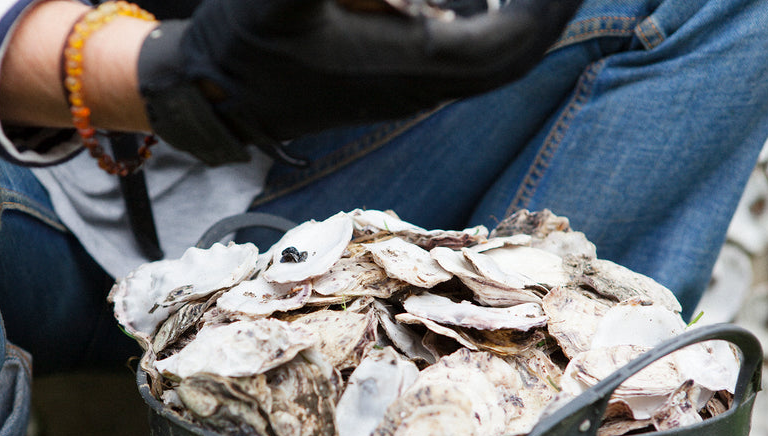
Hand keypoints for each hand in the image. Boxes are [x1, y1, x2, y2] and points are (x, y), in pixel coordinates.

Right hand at [137, 0, 582, 165]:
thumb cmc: (246, 39)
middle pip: (510, 58)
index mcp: (406, 66)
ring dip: (525, 24)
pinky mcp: (397, 89)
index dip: (546, 4)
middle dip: (548, 12)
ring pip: (492, 65)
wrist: (219, 95)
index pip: (504, 41)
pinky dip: (496, 32)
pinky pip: (468, 66)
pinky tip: (490, 1)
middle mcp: (420, 88)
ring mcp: (410, 94)